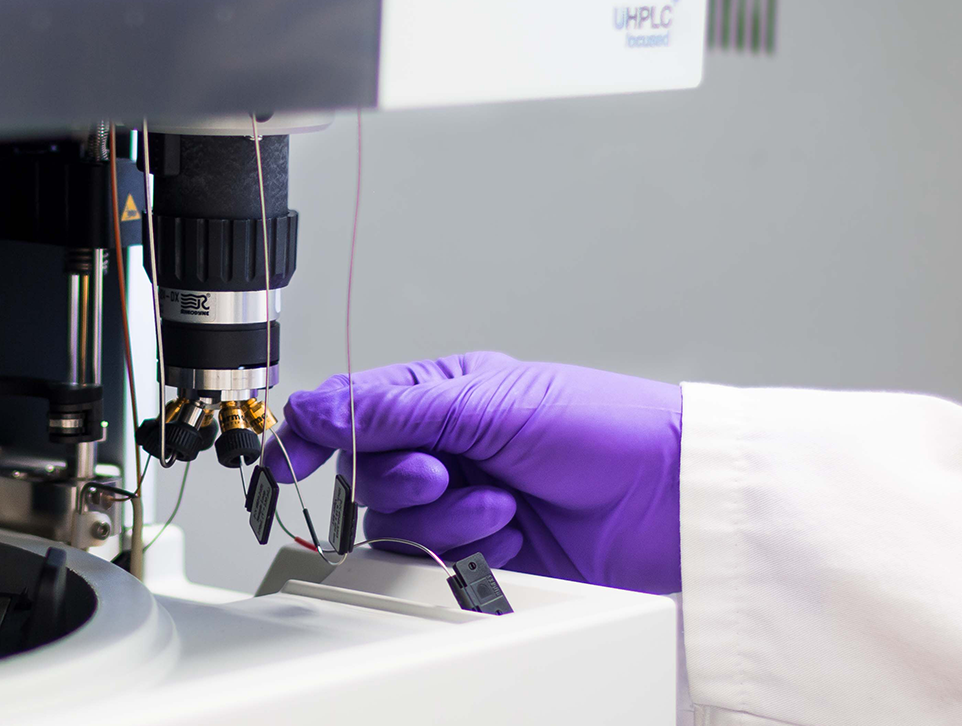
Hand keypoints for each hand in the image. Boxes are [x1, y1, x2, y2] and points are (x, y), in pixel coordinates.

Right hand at [265, 352, 681, 593]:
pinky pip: (440, 566)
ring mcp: (467, 503)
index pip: (354, 410)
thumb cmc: (605, 428)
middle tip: (445, 472)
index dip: (315, 434)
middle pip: (370, 477)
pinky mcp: (487, 554)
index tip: (288, 462)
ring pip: (402, 526)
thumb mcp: (489, 402)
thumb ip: (391, 411)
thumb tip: (315, 408)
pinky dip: (474, 553)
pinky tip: (516, 535)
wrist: (673, 501)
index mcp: (445, 396)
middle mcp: (450, 449)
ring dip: (449, 520)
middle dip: (403, 480)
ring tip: (502, 506)